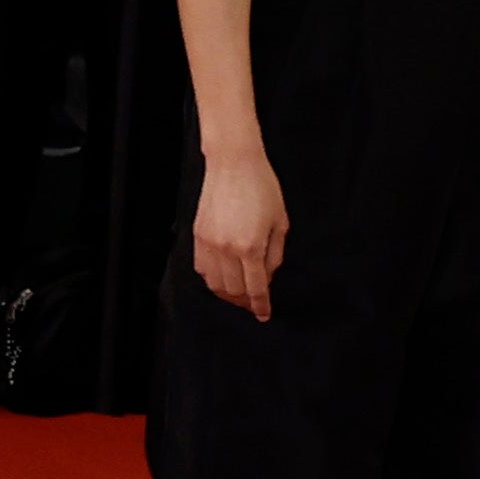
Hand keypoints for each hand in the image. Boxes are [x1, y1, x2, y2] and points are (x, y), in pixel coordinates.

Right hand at [190, 152, 286, 321]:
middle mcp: (227, 249)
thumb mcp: (281, 223)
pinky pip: (202, 269)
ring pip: (215, 285)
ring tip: (238, 295)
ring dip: (228, 295)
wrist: (233, 163)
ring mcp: (209, 244)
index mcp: (251, 247)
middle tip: (253, 304)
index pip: (256, 288)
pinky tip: (222, 278)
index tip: (264, 315)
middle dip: (245, 302)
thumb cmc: (262, 188)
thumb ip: (275, 255)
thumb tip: (268, 278)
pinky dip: (212, 280)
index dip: (261, 305)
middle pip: (234, 291)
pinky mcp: (198, 236)